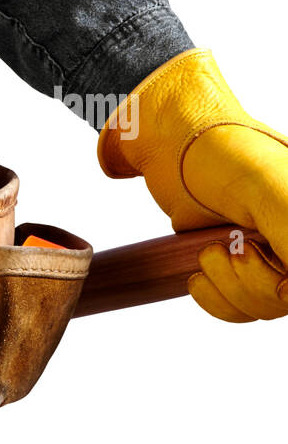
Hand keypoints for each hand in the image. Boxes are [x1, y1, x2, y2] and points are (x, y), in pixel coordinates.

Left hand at [99, 49, 287, 321]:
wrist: (167, 138)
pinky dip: (216, 299)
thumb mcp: (264, 183)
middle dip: (248, 281)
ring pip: (264, 306)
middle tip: (222, 244)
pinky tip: (199, 277)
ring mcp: (270, 250)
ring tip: (208, 250)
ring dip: (228, 288)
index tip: (251, 251)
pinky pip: (239, 304)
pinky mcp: (237, 260)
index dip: (282, 285)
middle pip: (285, 299)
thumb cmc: (218, 147)